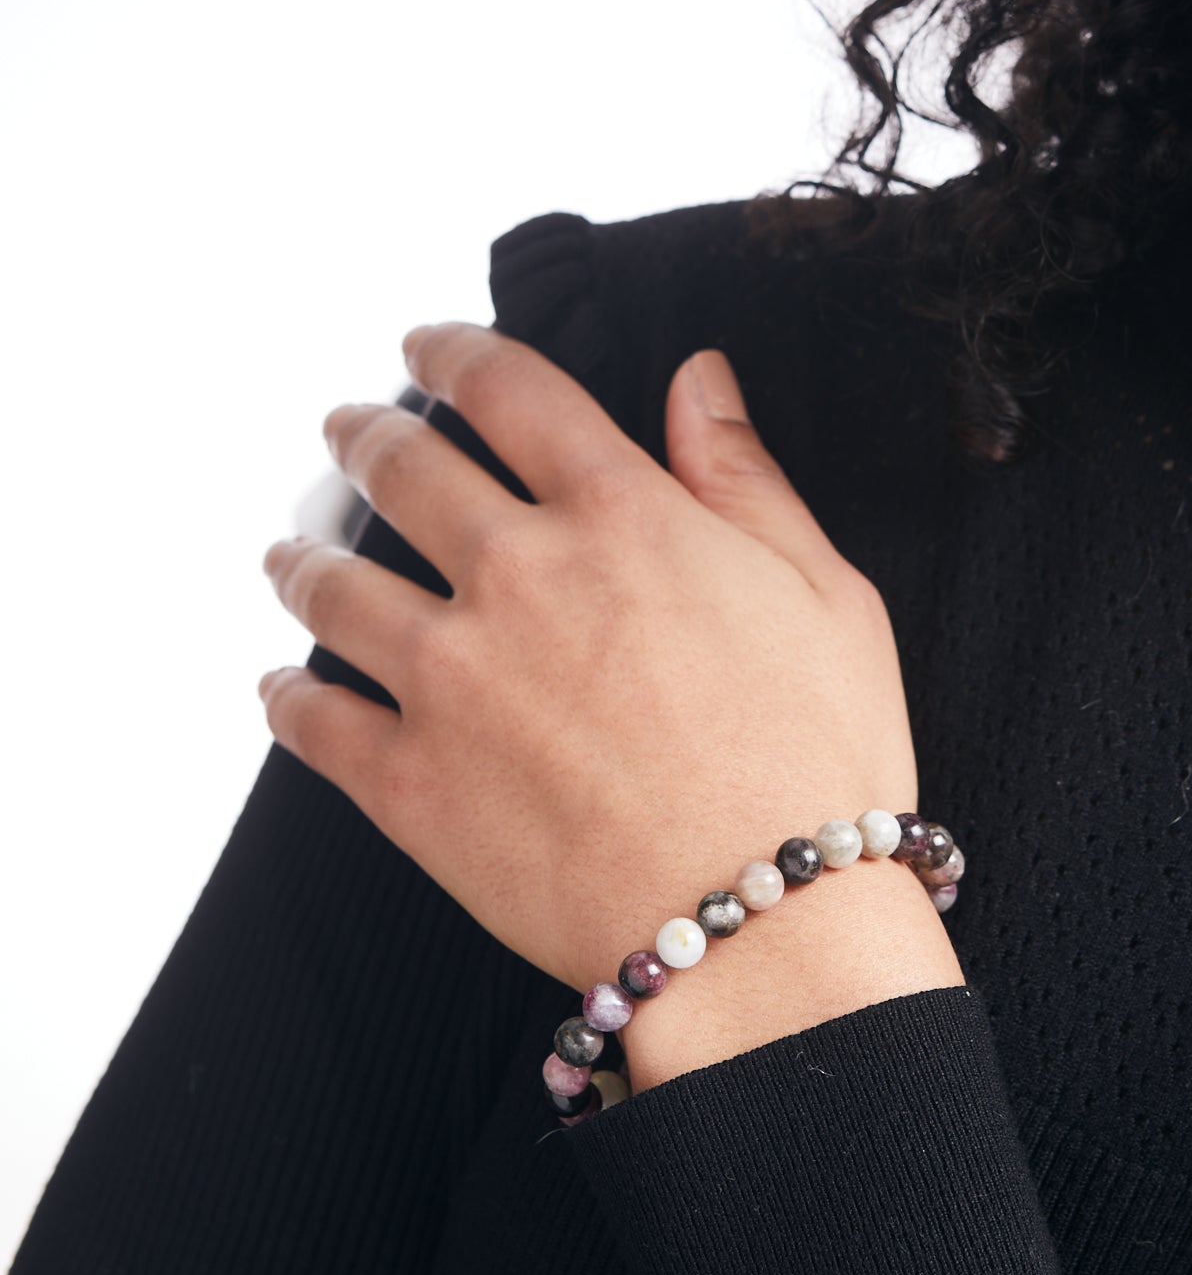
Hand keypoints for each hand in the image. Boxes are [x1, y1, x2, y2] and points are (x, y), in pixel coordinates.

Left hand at [258, 324, 952, 1033]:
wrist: (767, 929)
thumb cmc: (818, 760)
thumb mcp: (824, 592)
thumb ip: (743, 476)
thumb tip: (697, 376)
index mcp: (623, 518)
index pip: (510, 391)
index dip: (456, 351)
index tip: (429, 345)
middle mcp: (522, 576)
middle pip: (405, 468)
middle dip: (368, 432)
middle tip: (352, 425)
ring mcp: (453, 679)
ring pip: (335, 585)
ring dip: (305, 554)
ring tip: (293, 551)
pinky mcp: (411, 784)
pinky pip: (314, 720)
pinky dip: (288, 694)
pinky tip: (284, 685)